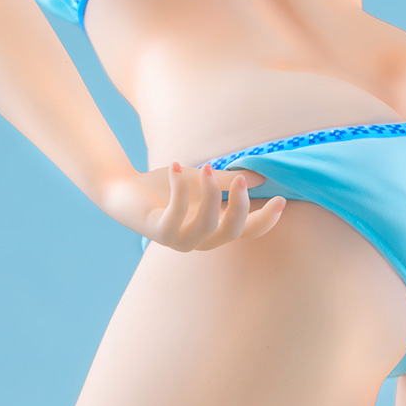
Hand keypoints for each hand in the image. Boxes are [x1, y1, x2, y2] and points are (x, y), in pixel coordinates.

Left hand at [100, 161, 286, 250]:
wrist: (125, 190)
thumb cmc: (165, 187)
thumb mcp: (202, 181)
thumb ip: (228, 182)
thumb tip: (261, 177)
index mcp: (213, 228)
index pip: (247, 232)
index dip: (266, 220)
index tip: (281, 199)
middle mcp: (198, 240)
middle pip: (232, 231)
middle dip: (241, 205)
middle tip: (242, 177)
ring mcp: (178, 239)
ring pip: (207, 224)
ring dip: (212, 194)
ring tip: (207, 167)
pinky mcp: (157, 231)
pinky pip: (176, 214)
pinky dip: (180, 187)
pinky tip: (177, 165)